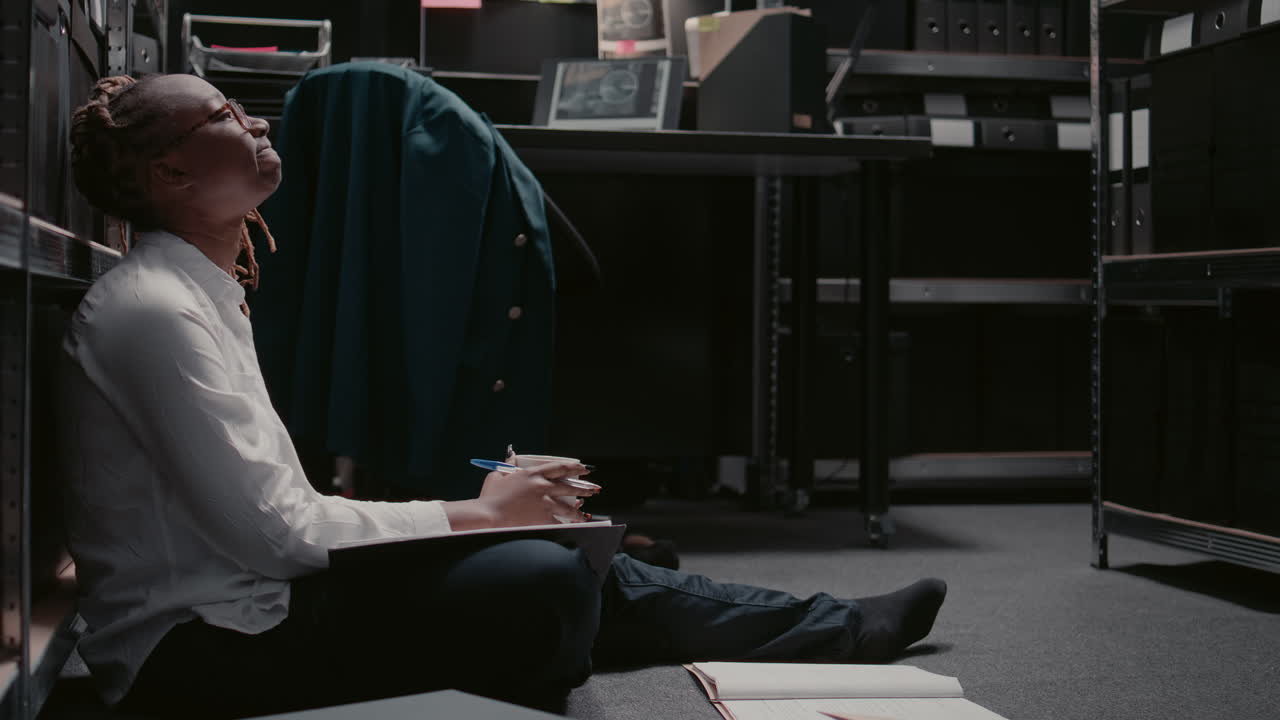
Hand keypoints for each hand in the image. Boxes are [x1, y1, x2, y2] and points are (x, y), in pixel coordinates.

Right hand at [477, 461, 596, 526]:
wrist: (489, 515)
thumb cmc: (490, 496)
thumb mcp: (498, 475)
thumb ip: (508, 466)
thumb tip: (511, 455)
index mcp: (533, 473)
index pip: (560, 467)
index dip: (574, 467)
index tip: (584, 468)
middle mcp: (542, 486)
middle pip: (569, 486)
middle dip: (584, 488)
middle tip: (594, 489)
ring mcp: (544, 503)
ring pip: (568, 506)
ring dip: (578, 510)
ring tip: (585, 513)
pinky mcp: (542, 518)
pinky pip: (560, 521)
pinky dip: (567, 524)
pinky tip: (573, 526)